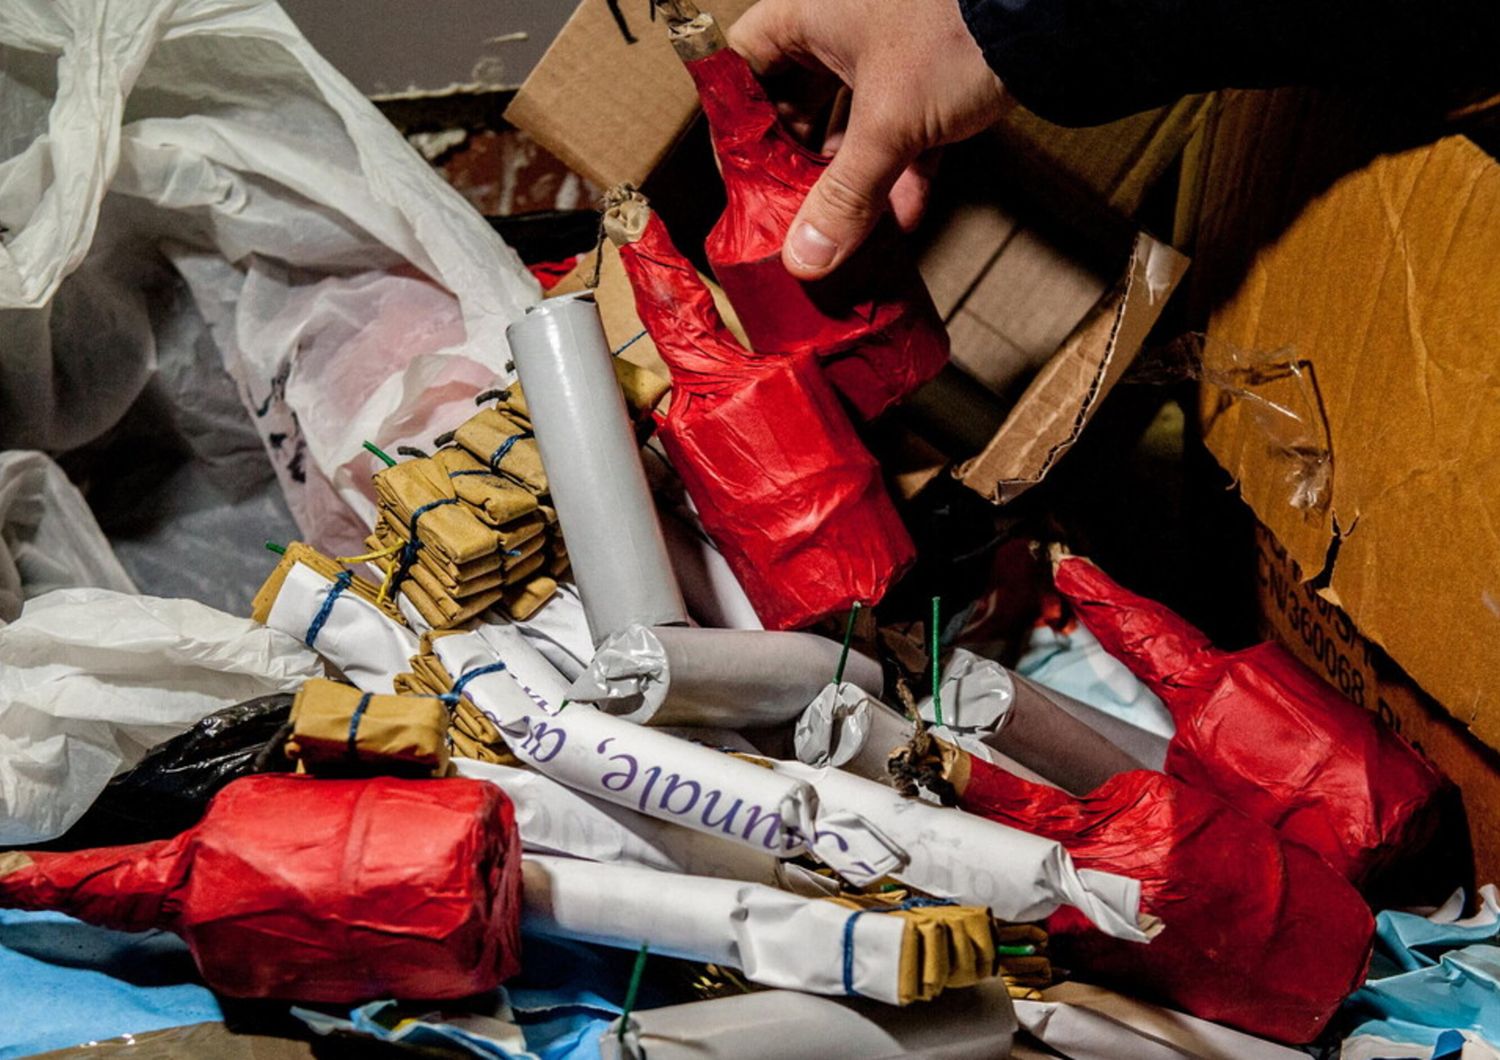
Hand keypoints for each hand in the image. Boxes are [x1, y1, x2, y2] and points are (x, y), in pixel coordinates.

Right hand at [730, 0, 1009, 279]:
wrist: (1052, 17)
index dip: (736, 117)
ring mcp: (891, 49)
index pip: (744, 61)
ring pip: (852, 120)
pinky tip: (901, 221)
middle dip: (797, 163)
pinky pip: (903, 130)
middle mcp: (842, 25)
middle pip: (796, 100)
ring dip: (851, 178)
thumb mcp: (889, 124)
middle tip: (789, 213)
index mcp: (810, 13)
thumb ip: (846, 196)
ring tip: (842, 230)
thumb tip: (805, 259)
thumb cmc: (956, 34)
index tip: (740, 171)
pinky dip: (901, 173)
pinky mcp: (934, 74)